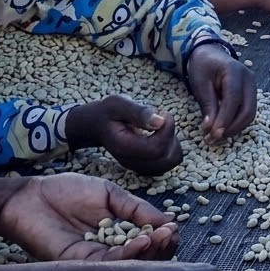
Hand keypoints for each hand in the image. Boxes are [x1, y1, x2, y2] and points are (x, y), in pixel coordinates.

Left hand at [0, 173, 178, 261]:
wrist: (30, 196)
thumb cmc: (67, 191)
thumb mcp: (110, 194)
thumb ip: (136, 209)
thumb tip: (169, 220)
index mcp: (119, 234)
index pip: (148, 243)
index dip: (163, 238)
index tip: (173, 227)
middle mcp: (110, 250)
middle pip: (142, 259)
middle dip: (161, 249)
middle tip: (170, 235)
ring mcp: (95, 259)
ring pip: (128, 266)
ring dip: (149, 253)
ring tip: (160, 237)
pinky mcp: (79, 264)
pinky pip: (108, 265)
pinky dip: (128, 255)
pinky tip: (140, 242)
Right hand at [66, 95, 182, 175]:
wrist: (96, 125)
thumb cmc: (107, 112)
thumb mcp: (118, 104)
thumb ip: (138, 112)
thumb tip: (160, 121)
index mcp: (124, 147)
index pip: (156, 149)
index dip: (167, 130)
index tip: (163, 113)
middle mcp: (131, 162)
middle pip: (166, 158)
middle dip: (171, 136)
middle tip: (162, 119)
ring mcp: (138, 166)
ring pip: (170, 162)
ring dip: (173, 142)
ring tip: (162, 128)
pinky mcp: (145, 166)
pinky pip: (168, 163)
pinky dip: (171, 149)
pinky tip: (162, 136)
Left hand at [186, 43, 256, 143]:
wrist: (209, 55)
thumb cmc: (203, 67)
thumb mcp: (200, 84)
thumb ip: (208, 105)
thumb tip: (210, 130)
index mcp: (235, 71)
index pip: (233, 99)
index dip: (225, 119)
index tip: (213, 135)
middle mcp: (249, 79)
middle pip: (247, 110)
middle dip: (231, 128)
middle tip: (213, 139)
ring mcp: (252, 87)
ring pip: (250, 114)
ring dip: (234, 129)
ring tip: (215, 137)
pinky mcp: (251, 95)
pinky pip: (246, 113)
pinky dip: (235, 124)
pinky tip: (221, 129)